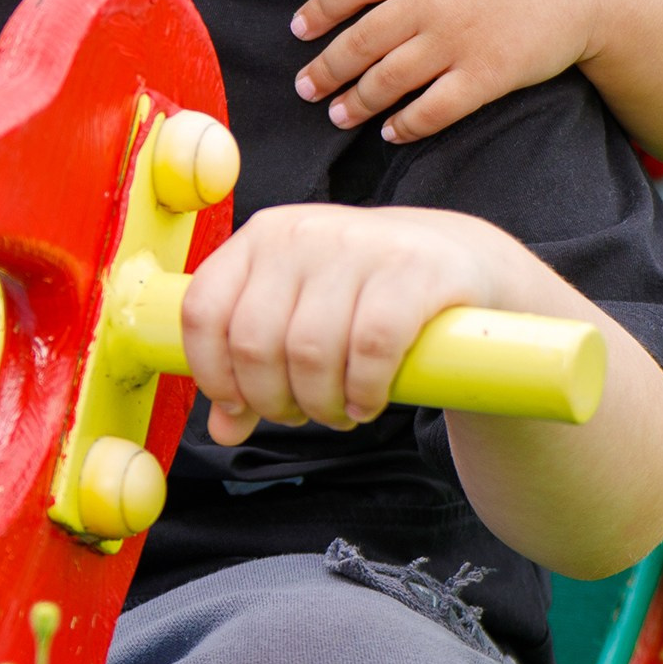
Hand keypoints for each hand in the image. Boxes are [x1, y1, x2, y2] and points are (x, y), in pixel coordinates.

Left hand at [180, 200, 563, 442]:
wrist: (458, 259)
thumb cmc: (364, 294)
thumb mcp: (299, 314)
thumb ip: (253, 367)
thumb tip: (223, 430)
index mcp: (262, 236)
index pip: (204, 309)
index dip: (212, 372)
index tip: (239, 404)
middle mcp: (303, 233)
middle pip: (255, 343)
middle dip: (272, 400)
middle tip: (300, 415)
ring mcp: (359, 245)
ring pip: (311, 352)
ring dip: (321, 405)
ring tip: (339, 412)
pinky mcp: (414, 270)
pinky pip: (370, 350)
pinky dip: (364, 392)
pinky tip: (369, 401)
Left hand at [291, 0, 628, 141]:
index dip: (320, 10)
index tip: (301, 30)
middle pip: (360, 40)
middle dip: (326, 68)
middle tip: (306, 87)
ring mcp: (458, 39)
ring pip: (388, 79)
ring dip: (356, 102)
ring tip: (337, 114)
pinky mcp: (486, 76)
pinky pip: (433, 109)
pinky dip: (406, 125)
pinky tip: (392, 132)